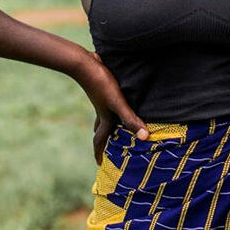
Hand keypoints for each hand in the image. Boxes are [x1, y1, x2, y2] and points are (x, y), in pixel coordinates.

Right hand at [75, 51, 149, 165]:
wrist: (84, 64)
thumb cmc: (101, 84)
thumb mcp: (118, 103)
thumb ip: (130, 119)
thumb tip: (144, 138)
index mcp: (104, 117)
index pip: (101, 139)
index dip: (100, 153)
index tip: (99, 164)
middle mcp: (101, 110)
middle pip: (101, 129)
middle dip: (104, 139)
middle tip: (107, 148)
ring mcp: (100, 99)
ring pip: (103, 115)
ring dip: (107, 123)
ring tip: (115, 126)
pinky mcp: (102, 87)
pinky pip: (106, 102)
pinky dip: (111, 106)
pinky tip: (118, 99)